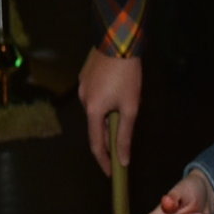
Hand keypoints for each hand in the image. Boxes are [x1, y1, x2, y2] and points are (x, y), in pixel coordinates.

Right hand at [79, 47, 142, 175]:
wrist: (118, 41)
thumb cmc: (127, 76)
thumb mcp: (131, 107)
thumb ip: (125, 135)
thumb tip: (123, 159)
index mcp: (93, 110)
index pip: (96, 144)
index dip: (104, 160)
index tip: (111, 172)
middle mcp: (83, 100)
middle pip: (95, 126)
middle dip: (108, 137)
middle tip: (122, 146)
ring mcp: (82, 87)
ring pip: (95, 110)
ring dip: (107, 117)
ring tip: (124, 110)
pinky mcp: (84, 76)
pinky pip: (94, 96)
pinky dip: (104, 102)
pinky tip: (116, 93)